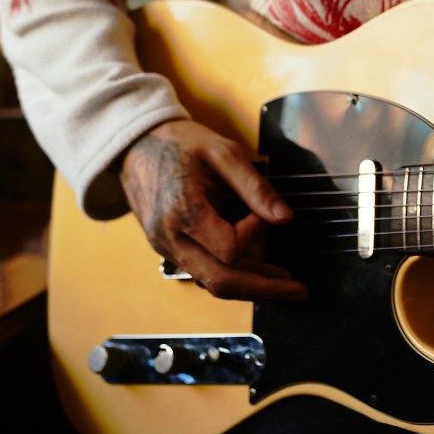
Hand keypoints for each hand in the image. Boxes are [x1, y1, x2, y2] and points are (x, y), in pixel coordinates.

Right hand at [120, 119, 305, 301]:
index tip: (265, 215)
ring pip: (212, 282)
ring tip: (285, 282)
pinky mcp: (169, 248)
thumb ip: (255, 187)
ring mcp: (166, 247)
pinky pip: (203, 271)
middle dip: (264, 288)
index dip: (256, 234)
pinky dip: (232, 274)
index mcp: (181, 212)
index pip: (229, 248)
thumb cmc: (176, 143)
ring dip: (250, 285)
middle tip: (299, 290)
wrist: (135, 145)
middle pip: (221, 281)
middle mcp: (170, 238)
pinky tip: (257, 270)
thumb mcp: (222, 152)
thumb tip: (284, 217)